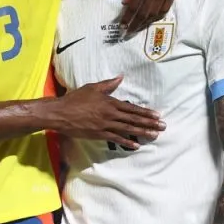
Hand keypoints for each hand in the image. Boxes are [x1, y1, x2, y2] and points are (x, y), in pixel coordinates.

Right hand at [49, 77, 163, 148]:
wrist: (61, 113)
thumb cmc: (75, 99)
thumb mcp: (92, 88)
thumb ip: (108, 84)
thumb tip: (120, 77)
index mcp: (110, 102)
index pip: (132, 108)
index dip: (146, 112)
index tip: (157, 115)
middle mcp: (110, 114)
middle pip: (133, 119)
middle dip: (149, 123)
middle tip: (162, 127)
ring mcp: (105, 125)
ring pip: (128, 129)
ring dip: (142, 132)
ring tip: (154, 135)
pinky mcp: (99, 134)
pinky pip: (115, 139)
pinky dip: (126, 142)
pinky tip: (136, 145)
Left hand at [121, 0, 191, 33]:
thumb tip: (126, 2)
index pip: (134, 6)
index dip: (127, 18)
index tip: (122, 26)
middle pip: (143, 13)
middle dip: (135, 24)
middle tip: (128, 33)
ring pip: (154, 13)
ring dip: (145, 23)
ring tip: (138, 28)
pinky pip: (165, 9)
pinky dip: (157, 16)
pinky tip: (151, 20)